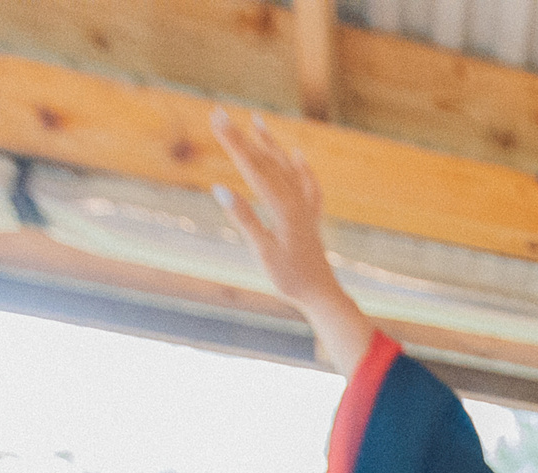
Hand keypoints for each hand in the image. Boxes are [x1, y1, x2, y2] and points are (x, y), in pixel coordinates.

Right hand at [207, 110, 374, 368]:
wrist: (321, 294)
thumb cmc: (288, 277)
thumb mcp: (261, 250)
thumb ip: (242, 218)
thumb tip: (219, 188)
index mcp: (282, 207)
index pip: (252, 167)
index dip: (232, 141)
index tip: (216, 118)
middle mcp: (296, 200)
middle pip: (265, 161)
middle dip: (241, 137)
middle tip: (220, 114)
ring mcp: (305, 207)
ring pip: (286, 167)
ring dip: (270, 144)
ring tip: (256, 121)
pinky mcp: (310, 217)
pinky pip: (307, 184)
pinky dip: (301, 168)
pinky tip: (296, 156)